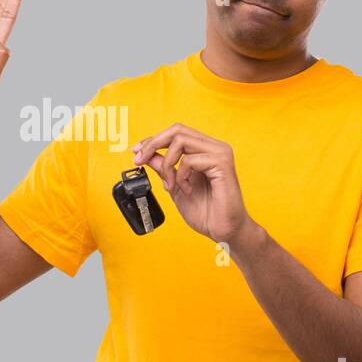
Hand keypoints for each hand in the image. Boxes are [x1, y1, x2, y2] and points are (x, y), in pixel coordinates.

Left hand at [132, 124, 253, 245]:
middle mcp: (214, 147)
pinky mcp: (222, 164)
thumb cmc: (207, 213)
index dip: (153, 139)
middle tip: (139, 160)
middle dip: (153, 143)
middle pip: (177, 130)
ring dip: (167, 164)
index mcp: (205, 150)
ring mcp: (220, 153)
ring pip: (180, 141)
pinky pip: (190, 160)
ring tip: (171, 186)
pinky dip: (181, 176)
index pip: (176, 133)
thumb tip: (147, 155)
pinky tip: (187, 190)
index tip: (136, 151)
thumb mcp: (175, 187)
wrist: (225, 232)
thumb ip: (164, 169)